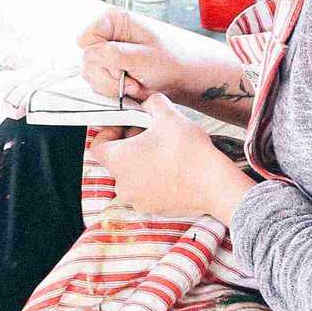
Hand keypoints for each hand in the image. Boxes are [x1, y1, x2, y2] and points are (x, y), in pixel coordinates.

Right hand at [75, 8, 255, 116]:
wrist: (182, 77)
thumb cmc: (170, 61)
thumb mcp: (145, 58)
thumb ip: (116, 55)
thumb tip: (92, 54)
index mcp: (113, 21)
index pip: (85, 40)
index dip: (100, 57)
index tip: (121, 67)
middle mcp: (107, 34)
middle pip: (87, 61)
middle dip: (110, 78)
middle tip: (134, 81)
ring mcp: (106, 53)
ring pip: (91, 76)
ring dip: (113, 87)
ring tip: (137, 85)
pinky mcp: (108, 69)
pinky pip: (98, 85)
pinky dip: (115, 92)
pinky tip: (133, 88)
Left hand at [95, 96, 251, 225]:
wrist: (214, 185)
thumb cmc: (188, 151)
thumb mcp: (169, 115)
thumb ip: (152, 102)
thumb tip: (148, 101)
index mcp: (118, 160)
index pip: (97, 145)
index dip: (109, 132)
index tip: (126, 126)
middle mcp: (122, 183)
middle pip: (116, 160)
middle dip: (129, 145)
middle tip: (150, 134)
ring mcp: (137, 199)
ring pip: (131, 176)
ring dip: (141, 163)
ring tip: (163, 152)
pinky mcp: (152, 209)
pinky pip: (145, 191)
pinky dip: (152, 180)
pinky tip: (172, 170)